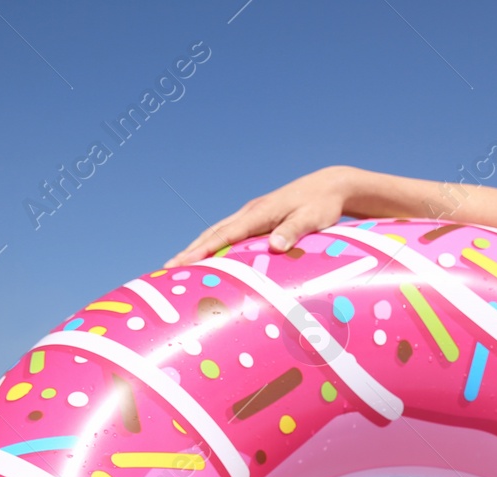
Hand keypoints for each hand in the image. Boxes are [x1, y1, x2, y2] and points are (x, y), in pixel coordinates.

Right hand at [166, 165, 358, 266]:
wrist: (330, 186)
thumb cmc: (322, 204)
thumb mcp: (313, 218)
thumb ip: (294, 231)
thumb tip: (275, 246)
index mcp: (260, 212)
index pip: (225, 234)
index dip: (203, 250)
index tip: (183, 263)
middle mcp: (250, 212)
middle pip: (213, 233)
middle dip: (190, 252)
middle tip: (166, 271)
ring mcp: (252, 215)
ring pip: (218, 233)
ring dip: (198, 249)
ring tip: (179, 268)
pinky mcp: (258, 220)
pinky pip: (229, 234)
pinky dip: (214, 246)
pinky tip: (208, 260)